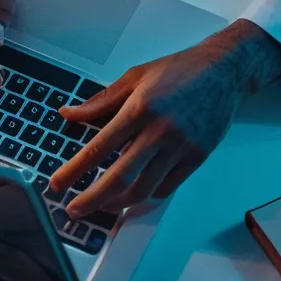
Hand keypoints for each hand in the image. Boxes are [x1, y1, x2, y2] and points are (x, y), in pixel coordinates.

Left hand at [49, 20, 280, 216]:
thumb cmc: (178, 70)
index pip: (99, 147)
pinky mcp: (196, 158)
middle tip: (73, 209)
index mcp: (139, 109)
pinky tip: (132, 197)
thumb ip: (100, 101)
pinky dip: (147, 197)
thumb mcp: (135, 77)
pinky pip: (167, 187)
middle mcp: (160, 131)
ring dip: (118, 204)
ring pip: (144, 189)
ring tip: (100, 206)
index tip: (56, 184)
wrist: (224, 72)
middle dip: (92, 199)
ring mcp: (180, 148)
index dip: (74, 170)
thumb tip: (68, 114)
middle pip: (120, 178)